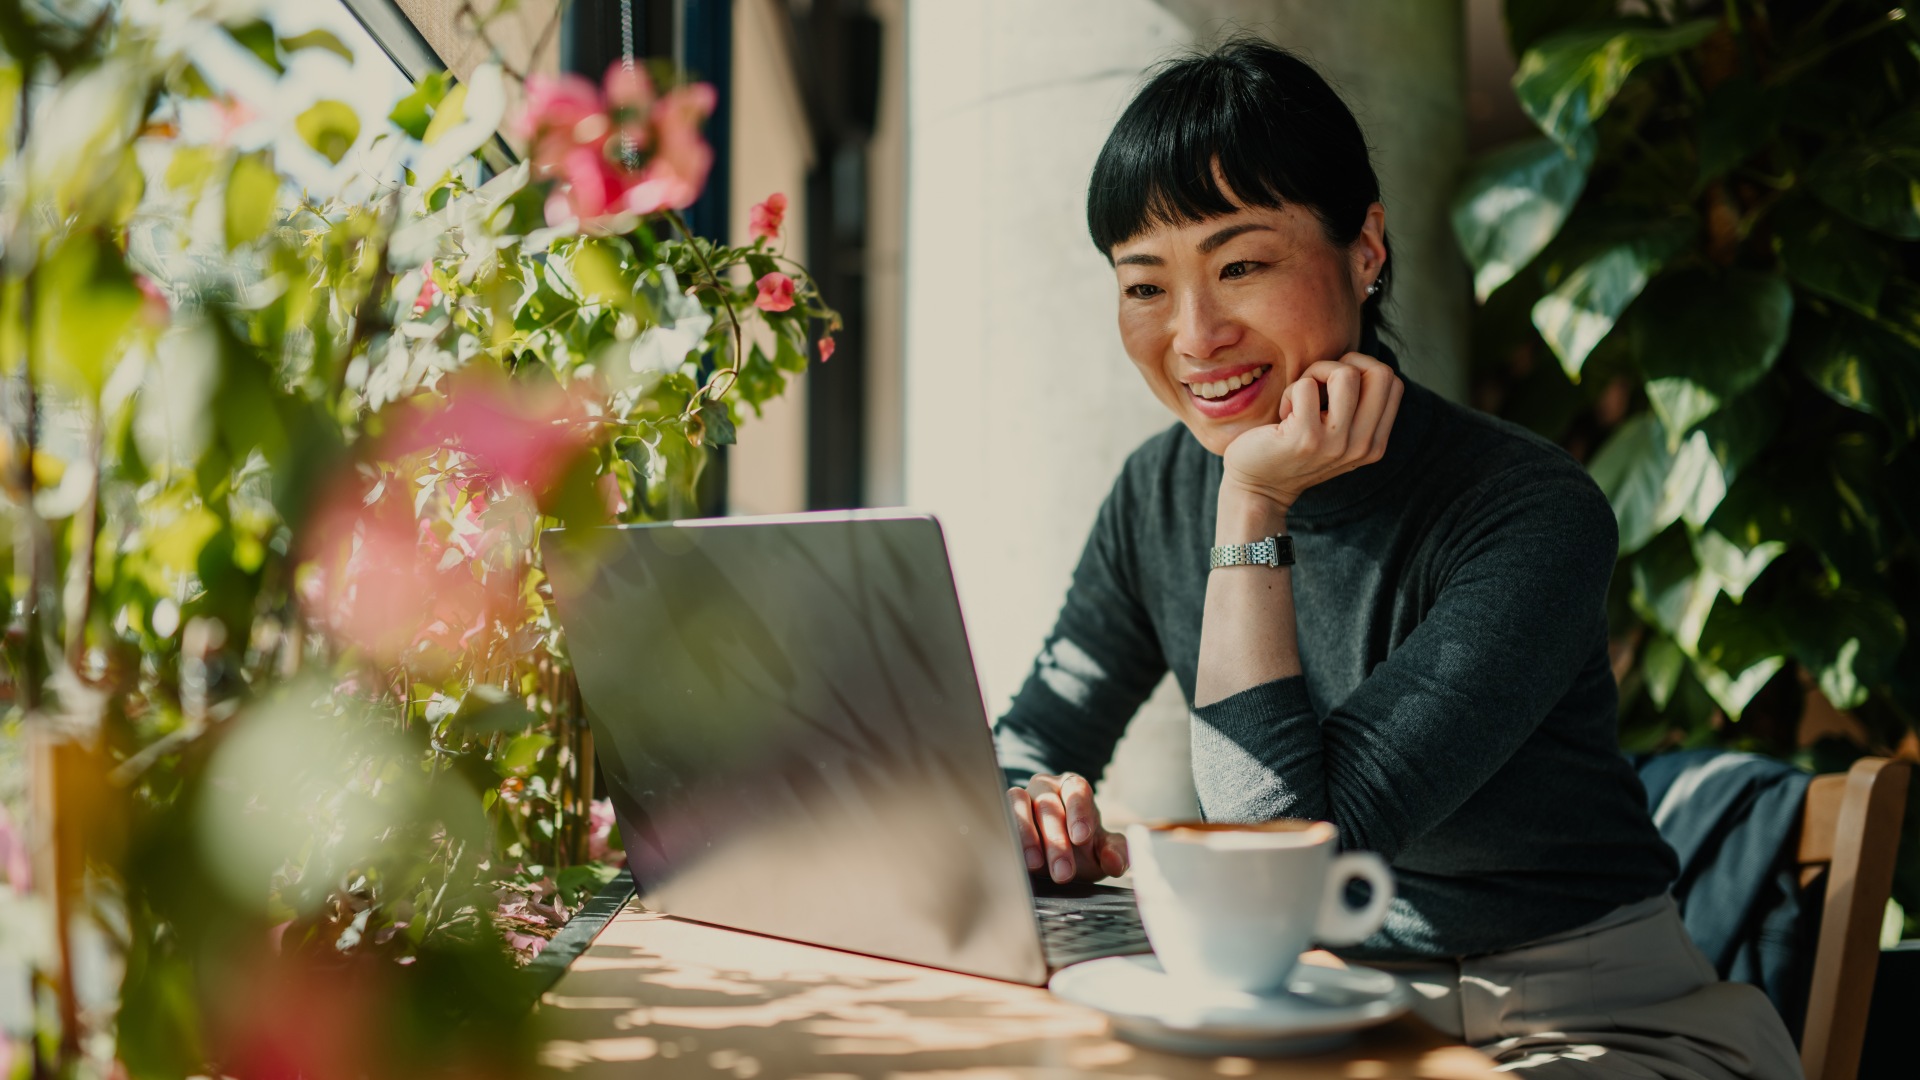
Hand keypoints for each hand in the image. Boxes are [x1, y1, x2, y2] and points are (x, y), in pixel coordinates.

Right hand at [1007, 773, 1128, 883]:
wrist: (1057, 855)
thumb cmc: (1082, 848)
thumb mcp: (1102, 850)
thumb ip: (1115, 854)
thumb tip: (1115, 863)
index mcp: (1074, 788)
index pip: (1077, 790)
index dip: (1079, 813)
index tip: (1081, 839)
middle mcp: (1046, 788)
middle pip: (1048, 805)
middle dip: (1056, 840)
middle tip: (1063, 873)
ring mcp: (1022, 797)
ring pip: (1019, 805)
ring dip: (1026, 836)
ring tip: (1035, 865)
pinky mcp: (1002, 811)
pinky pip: (999, 815)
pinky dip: (1006, 835)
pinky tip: (1014, 858)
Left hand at [1220, 353, 1403, 512]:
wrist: (1258, 489)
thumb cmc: (1294, 450)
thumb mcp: (1337, 436)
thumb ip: (1357, 409)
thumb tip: (1359, 362)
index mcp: (1374, 443)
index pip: (1393, 383)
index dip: (1363, 369)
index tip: (1336, 384)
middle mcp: (1362, 446)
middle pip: (1381, 372)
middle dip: (1345, 363)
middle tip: (1319, 382)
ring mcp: (1336, 443)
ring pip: (1345, 374)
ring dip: (1316, 373)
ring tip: (1300, 397)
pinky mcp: (1306, 438)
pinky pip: (1305, 386)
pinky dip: (1290, 392)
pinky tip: (1283, 415)